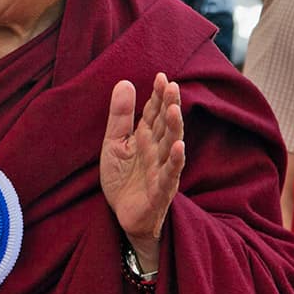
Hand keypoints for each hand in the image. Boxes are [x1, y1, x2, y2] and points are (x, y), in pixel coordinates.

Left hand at [100, 74, 184, 272]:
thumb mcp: (114, 143)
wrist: (123, 217)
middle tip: (172, 86)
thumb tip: (124, 82)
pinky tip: (179, 146)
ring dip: (174, 128)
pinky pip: (170, 174)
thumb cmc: (122, 179)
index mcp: (146, 137)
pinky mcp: (161, 190)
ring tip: (174, 109)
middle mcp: (157, 150)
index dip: (158, 95)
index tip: (161, 77)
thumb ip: (120, 116)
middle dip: (169, 105)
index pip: (154, 112)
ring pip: (171, 145)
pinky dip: (176, 161)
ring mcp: (162, 169)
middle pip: (165, 124)